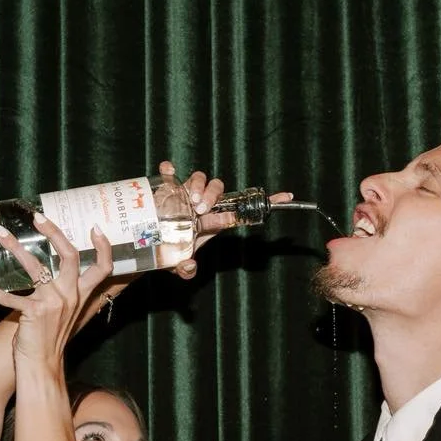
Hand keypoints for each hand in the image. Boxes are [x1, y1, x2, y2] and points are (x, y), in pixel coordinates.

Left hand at [0, 214, 114, 370]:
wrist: (42, 365)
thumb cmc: (51, 337)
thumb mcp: (66, 312)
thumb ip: (65, 292)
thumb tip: (52, 271)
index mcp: (80, 294)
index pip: (102, 268)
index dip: (102, 247)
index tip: (95, 228)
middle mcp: (70, 295)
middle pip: (69, 255)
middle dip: (53, 232)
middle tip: (37, 217)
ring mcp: (52, 303)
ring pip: (36, 267)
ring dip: (15, 248)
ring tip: (1, 234)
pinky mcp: (33, 313)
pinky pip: (11, 297)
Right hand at [158, 160, 294, 278]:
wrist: (153, 245)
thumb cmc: (173, 253)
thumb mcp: (179, 265)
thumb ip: (186, 269)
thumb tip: (189, 268)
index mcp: (214, 221)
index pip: (241, 209)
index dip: (266, 201)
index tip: (287, 197)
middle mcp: (203, 205)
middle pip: (218, 189)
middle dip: (212, 194)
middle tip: (202, 208)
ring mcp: (186, 195)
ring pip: (200, 179)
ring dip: (197, 185)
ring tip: (190, 200)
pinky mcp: (168, 190)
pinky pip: (171, 175)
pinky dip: (170, 171)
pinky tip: (167, 171)